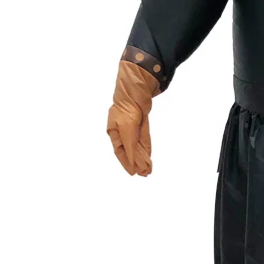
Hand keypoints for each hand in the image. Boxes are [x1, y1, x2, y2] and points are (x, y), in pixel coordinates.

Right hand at [107, 60, 158, 174]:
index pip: (120, 152)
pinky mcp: (142, 120)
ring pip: (138, 145)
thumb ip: (130, 147)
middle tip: (145, 174)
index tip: (133, 173)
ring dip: (143, 157)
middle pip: (130, 150)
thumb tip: (134, 163)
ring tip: (149, 169)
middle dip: (137, 163)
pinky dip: (146, 146)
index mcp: (114, 132)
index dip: (127, 163)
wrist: (136, 90)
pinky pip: (143, 137)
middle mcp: (123, 130)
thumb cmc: (126, 109)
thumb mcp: (127, 131)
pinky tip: (149, 156)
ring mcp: (133, 125)